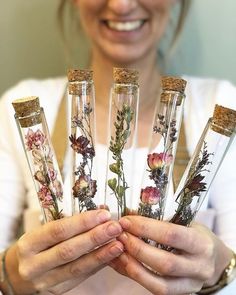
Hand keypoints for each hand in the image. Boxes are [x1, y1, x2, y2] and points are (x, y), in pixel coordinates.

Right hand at [4, 209, 123, 294]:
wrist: (17, 274)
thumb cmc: (34, 247)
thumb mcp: (42, 232)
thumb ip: (67, 224)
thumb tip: (99, 212)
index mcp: (29, 244)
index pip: (58, 231)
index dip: (82, 222)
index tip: (103, 214)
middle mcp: (34, 265)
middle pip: (69, 250)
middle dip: (95, 237)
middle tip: (115, 227)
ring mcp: (45, 281)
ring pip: (77, 267)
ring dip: (101, 254)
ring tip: (118, 243)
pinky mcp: (57, 290)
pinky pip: (81, 277)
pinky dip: (97, 265)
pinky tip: (110, 256)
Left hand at [110, 215, 232, 294]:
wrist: (214, 258)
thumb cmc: (196, 234)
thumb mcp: (186, 222)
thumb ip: (163, 220)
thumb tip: (130, 213)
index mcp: (202, 243)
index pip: (172, 235)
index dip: (146, 227)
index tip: (127, 220)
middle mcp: (200, 267)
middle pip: (165, 262)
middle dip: (137, 248)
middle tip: (120, 235)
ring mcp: (192, 284)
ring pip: (159, 283)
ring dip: (134, 266)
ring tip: (118, 250)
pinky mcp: (182, 293)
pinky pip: (157, 290)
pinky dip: (138, 277)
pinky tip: (125, 264)